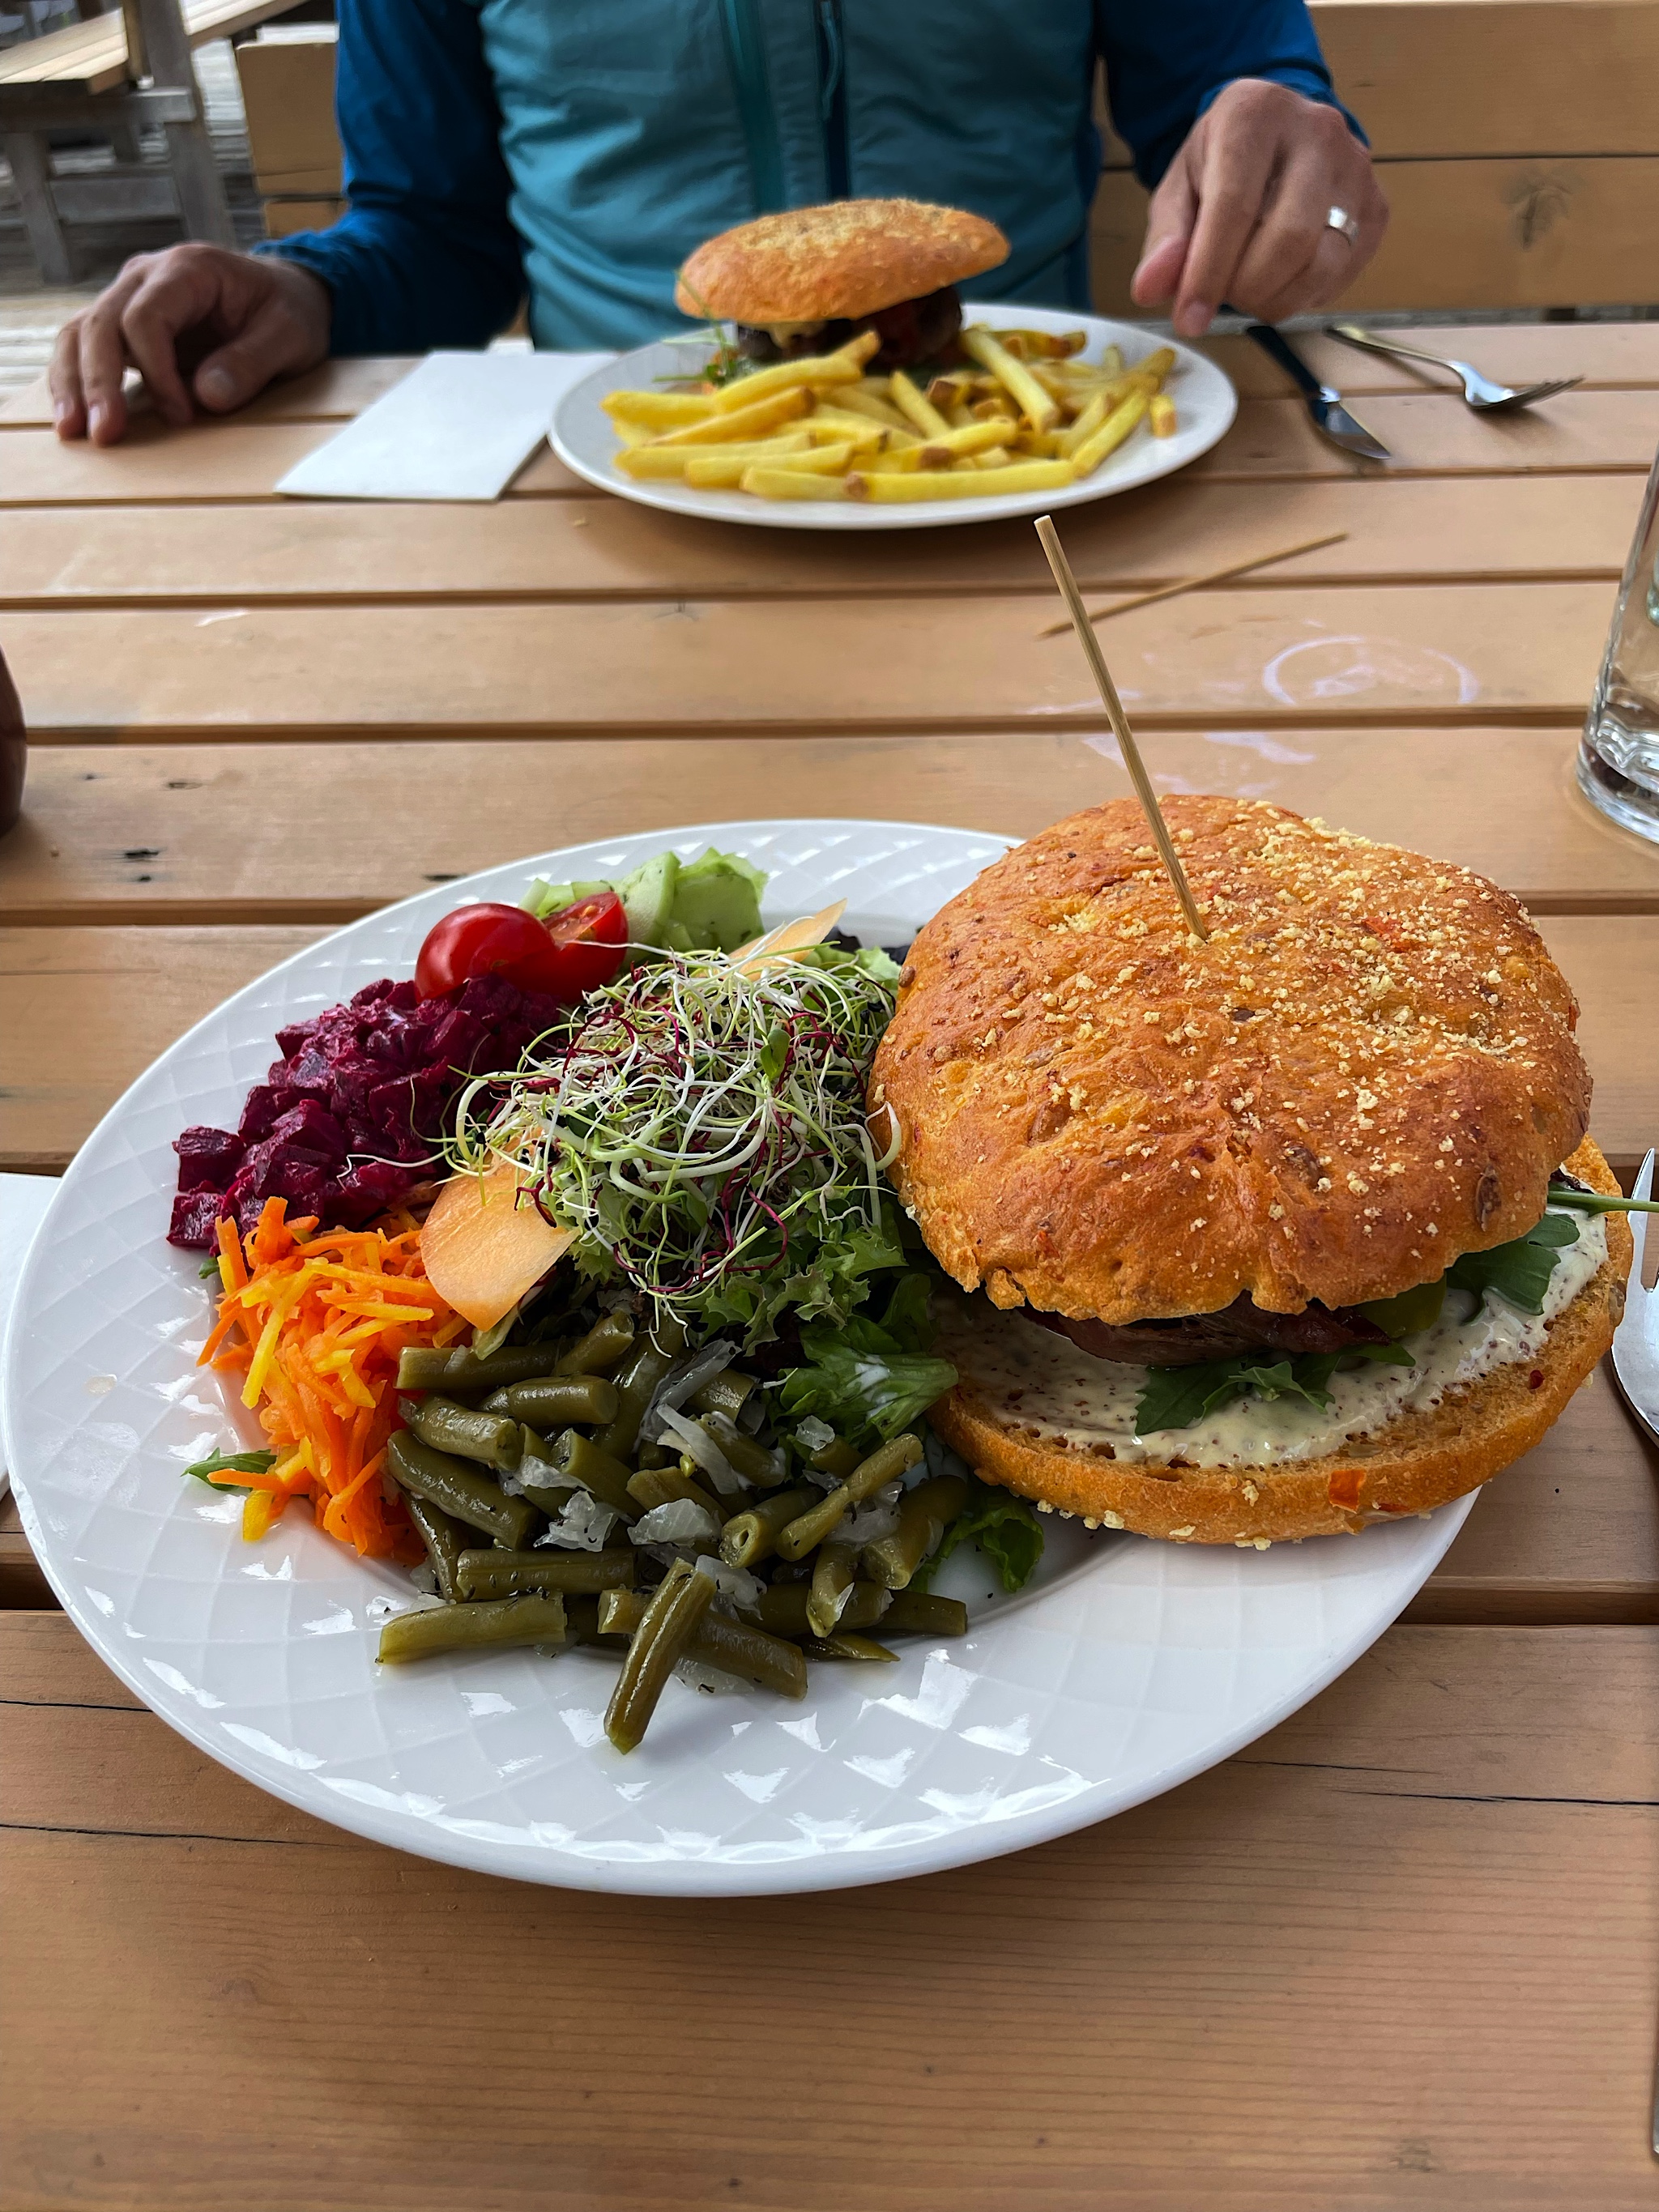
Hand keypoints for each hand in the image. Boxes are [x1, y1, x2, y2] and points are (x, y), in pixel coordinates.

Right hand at [49, 244, 330, 444]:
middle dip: (99, 382)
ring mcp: (130, 298)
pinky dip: (76, 381)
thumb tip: (206, 396)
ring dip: (73, 383)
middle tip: (103, 434)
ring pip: (82, 333)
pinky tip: (72, 418)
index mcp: (187, 269)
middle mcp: (146, 277)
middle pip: (101, 323)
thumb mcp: (291, 334)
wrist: (285, 294)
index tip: (180, 416)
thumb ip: (253, 361)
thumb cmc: (289, 311)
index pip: (145, 317)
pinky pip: (86, 348)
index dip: (155, 371)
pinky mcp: (125, 327)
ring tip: (71, 431)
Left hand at [1130, 79, 1386, 336]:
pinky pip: (1344, 272)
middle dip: (1247, 289)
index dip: (1209, 273)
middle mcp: (1317, 130)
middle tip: (1223, 298)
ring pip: (1322, 262)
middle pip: (1289, 238)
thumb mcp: (1181, 187)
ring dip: (1277, 300)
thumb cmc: (1222, 162)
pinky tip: (1282, 283)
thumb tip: (1151, 290)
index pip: (1235, 206)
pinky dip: (1306, 296)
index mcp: (1255, 113)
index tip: (1188, 319)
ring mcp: (1356, 167)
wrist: (1279, 132)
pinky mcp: (1378, 204)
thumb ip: (1166, 238)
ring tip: (1249, 292)